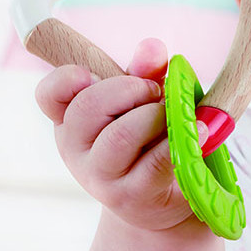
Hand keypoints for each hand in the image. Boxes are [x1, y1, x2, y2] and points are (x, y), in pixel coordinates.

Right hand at [35, 37, 196, 232]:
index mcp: (70, 120)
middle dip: (130, 88)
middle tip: (156, 92)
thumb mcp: (141, 103)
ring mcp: (100, 177)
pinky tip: (201, 130)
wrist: (162, 202)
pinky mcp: (132, 196)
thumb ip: (143, 72)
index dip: (66, 78)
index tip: (91, 74)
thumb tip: (152, 48)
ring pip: (120, 136)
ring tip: (172, 115)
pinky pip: (155, 163)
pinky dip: (181, 140)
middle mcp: (76, 149)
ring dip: (154, 116)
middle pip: (87, 108)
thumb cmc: (148, 141)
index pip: (49, 96)